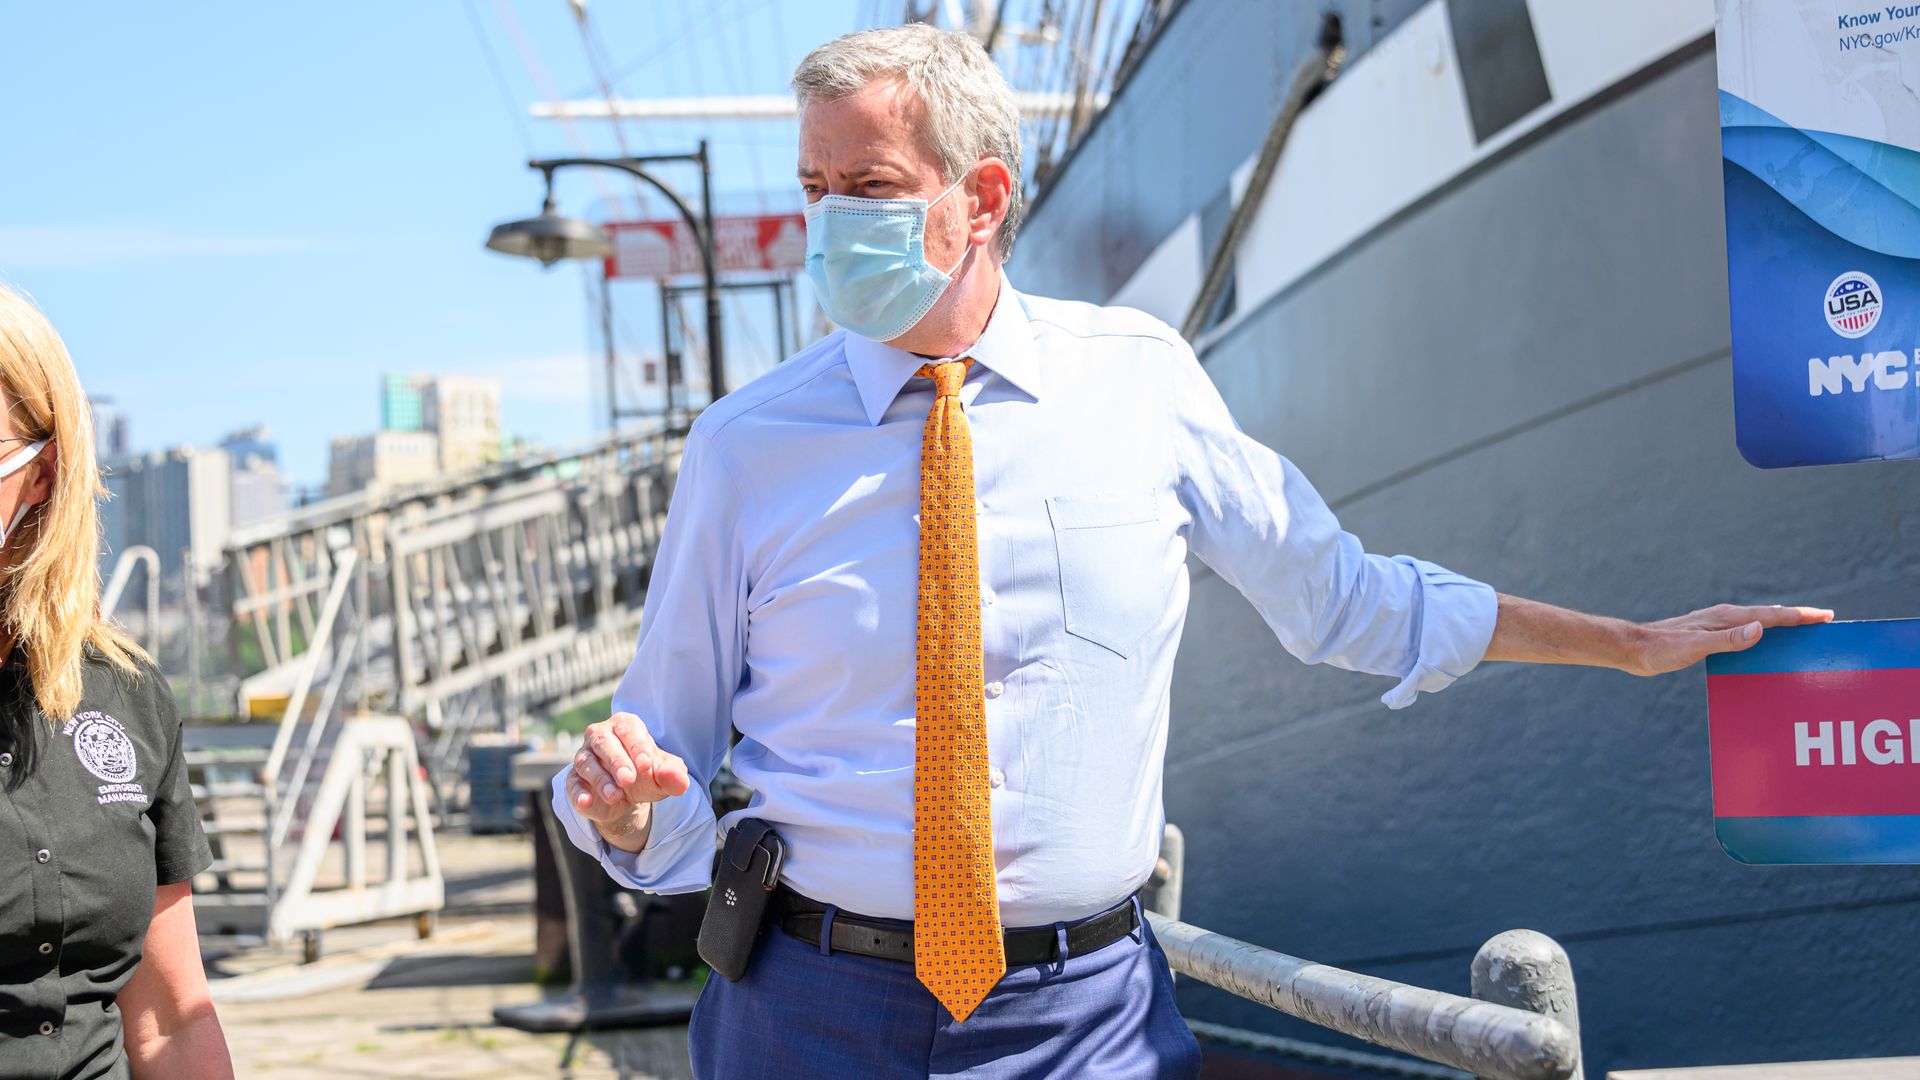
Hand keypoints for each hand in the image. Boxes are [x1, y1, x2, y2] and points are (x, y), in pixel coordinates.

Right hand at [565, 712, 690, 827]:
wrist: (627, 796)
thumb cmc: (646, 774)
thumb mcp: (663, 775)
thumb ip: (673, 774)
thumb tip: (678, 778)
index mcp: (625, 726)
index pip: (629, 730)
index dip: (637, 746)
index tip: (646, 765)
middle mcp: (601, 737)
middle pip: (604, 743)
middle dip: (617, 761)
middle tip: (628, 779)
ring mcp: (585, 757)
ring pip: (587, 764)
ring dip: (601, 780)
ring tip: (615, 796)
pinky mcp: (574, 780)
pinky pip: (573, 784)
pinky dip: (578, 793)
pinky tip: (586, 802)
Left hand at [1625, 604, 1833, 675]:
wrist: (1634, 648)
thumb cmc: (1663, 650)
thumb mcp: (1696, 647)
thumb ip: (1727, 639)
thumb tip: (1760, 628)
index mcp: (1726, 618)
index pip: (1772, 615)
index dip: (1800, 616)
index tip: (1826, 616)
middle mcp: (1724, 617)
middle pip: (1768, 614)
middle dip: (1797, 616)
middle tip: (1824, 620)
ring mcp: (1716, 624)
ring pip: (1757, 620)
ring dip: (1780, 623)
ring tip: (1801, 629)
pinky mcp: (1708, 634)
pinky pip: (1743, 630)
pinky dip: (1761, 632)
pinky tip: (1760, 643)